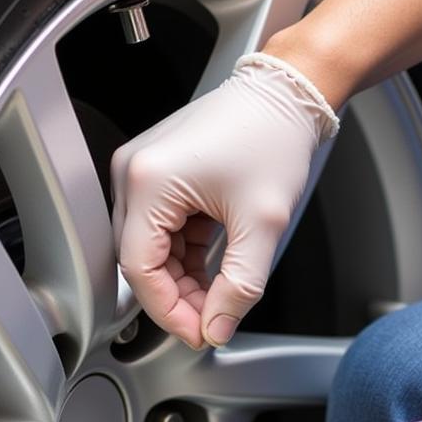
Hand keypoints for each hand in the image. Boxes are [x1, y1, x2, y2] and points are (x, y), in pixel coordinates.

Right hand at [111, 53, 337, 349]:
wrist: (288, 90)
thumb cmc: (274, 136)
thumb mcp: (262, 224)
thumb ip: (239, 287)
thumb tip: (216, 327)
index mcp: (150, 181)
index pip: (140, 270)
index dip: (167, 310)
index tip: (198, 331)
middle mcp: (134, 173)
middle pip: (140, 261)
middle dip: (175, 298)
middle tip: (210, 321)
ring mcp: (141, 172)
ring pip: (149, 250)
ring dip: (180, 280)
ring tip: (216, 297)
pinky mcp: (156, 174)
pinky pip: (159, 230)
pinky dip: (183, 256)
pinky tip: (209, 271)